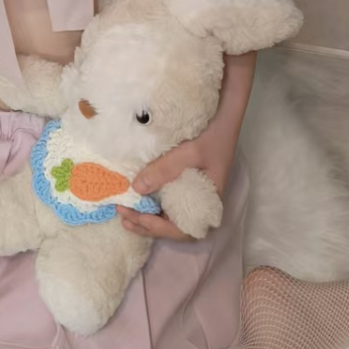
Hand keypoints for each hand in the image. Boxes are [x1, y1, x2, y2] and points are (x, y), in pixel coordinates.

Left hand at [115, 117, 239, 241]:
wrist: (225, 118)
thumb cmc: (212, 137)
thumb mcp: (190, 152)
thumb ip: (165, 170)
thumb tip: (137, 188)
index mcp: (208, 204)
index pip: (182, 230)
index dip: (157, 227)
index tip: (138, 216)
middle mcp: (201, 205)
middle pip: (172, 227)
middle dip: (146, 225)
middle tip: (123, 214)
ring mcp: (194, 196)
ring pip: (169, 216)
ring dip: (147, 216)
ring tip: (125, 213)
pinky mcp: (187, 185)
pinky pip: (169, 201)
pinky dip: (152, 203)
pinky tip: (138, 199)